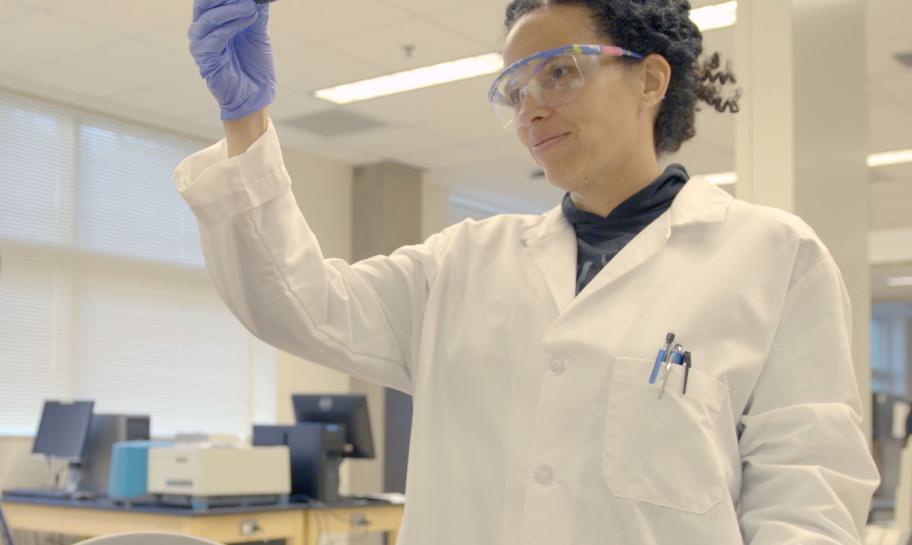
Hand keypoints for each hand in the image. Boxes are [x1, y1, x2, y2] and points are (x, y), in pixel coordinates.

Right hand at [188, 0, 275, 119]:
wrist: (256, 94)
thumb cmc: (255, 65)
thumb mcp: (257, 33)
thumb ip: (255, 13)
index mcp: (212, 23)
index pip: (211, 1)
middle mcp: (202, 32)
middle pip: (204, 5)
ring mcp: (200, 45)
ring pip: (209, 19)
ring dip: (231, 10)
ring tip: (250, 7)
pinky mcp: (204, 59)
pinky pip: (214, 37)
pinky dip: (231, 26)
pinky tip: (247, 20)